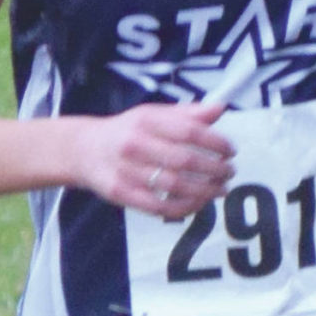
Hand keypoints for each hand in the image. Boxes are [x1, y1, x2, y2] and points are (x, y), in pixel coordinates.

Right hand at [75, 99, 233, 215]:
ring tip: (220, 189)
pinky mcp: (121, 193)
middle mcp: (134, 144)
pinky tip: (199, 203)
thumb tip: (220, 108)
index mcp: (145, 120)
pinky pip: (159, 207)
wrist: (84, 150)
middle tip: (229, 172)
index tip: (231, 151)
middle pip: (184, 161)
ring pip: (174, 187)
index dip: (215, 143)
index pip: (189, 131)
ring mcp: (126, 171)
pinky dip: (184, 207)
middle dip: (214, 169)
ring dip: (204, 191)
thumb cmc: (127, 131)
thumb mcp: (152, 115)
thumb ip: (186, 114)